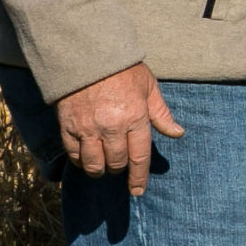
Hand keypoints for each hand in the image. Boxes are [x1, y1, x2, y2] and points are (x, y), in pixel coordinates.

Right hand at [55, 62, 183, 195]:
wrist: (87, 54)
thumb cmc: (122, 70)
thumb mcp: (148, 87)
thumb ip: (161, 114)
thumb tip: (177, 133)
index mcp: (135, 117)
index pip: (139, 156)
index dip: (139, 177)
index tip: (137, 191)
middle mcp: (112, 127)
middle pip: (116, 163)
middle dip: (119, 169)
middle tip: (120, 167)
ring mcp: (88, 128)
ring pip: (93, 164)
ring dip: (99, 170)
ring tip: (102, 166)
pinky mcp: (68, 126)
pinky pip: (74, 154)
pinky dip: (80, 161)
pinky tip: (85, 158)